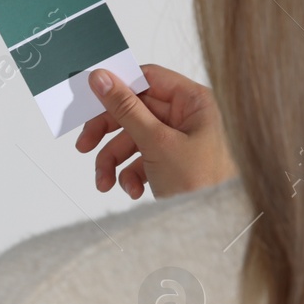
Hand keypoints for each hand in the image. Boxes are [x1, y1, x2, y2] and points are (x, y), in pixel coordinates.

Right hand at [75, 63, 235, 199]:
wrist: (219, 225)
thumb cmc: (205, 182)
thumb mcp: (157, 142)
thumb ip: (125, 108)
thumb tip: (101, 78)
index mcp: (193, 101)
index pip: (146, 79)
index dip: (117, 89)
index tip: (89, 99)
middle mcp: (187, 117)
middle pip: (133, 111)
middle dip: (107, 134)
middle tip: (85, 145)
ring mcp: (179, 140)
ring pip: (132, 139)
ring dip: (113, 161)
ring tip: (104, 182)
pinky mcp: (172, 162)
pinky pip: (140, 160)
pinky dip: (129, 175)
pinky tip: (132, 190)